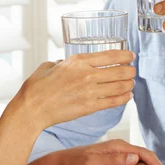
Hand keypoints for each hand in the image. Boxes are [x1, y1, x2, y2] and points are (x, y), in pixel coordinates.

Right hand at [14, 50, 136, 130]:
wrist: (32, 109)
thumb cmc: (36, 88)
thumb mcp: (48, 66)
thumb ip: (60, 63)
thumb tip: (64, 64)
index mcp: (77, 61)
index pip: (110, 55)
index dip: (125, 56)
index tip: (131, 56)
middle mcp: (87, 74)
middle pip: (119, 71)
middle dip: (130, 71)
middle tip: (133, 71)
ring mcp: (90, 91)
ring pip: (119, 86)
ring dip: (129, 84)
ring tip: (131, 84)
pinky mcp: (90, 107)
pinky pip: (113, 101)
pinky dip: (123, 98)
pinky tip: (128, 96)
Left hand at [56, 140, 164, 164]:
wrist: (62, 164)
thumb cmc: (75, 164)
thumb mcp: (92, 163)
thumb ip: (113, 159)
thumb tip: (134, 158)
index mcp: (118, 146)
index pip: (144, 154)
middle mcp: (120, 148)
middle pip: (147, 157)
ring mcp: (118, 154)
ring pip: (143, 162)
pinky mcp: (116, 161)